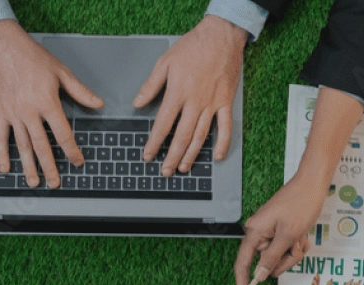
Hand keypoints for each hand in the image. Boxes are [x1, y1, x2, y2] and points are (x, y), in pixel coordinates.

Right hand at [0, 20, 103, 188]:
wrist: (5, 47)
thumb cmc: (32, 57)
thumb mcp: (61, 72)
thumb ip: (80, 91)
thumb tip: (98, 103)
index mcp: (47, 103)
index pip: (63, 134)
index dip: (72, 151)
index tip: (78, 161)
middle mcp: (30, 112)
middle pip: (42, 146)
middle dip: (49, 167)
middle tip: (55, 184)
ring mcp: (14, 114)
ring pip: (22, 146)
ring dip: (28, 166)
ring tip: (34, 182)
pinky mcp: (2, 113)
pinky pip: (1, 137)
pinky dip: (2, 154)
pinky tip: (5, 168)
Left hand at [135, 15, 244, 176]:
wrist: (221, 35)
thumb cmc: (193, 46)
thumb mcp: (165, 62)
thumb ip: (151, 85)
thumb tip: (137, 103)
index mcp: (178, 93)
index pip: (163, 124)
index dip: (154, 143)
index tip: (148, 155)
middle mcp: (195, 102)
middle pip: (181, 136)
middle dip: (171, 156)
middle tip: (165, 171)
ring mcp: (212, 104)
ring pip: (201, 136)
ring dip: (191, 154)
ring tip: (183, 168)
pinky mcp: (226, 102)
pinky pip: (225, 127)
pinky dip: (222, 144)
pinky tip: (216, 156)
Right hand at [234, 172, 318, 284]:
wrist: (313, 184)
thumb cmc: (300, 204)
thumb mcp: (288, 235)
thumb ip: (272, 258)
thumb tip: (259, 276)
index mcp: (255, 232)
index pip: (243, 264)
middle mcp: (259, 233)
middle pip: (267, 262)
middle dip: (285, 259)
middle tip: (296, 245)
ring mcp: (269, 232)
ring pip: (280, 257)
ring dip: (293, 252)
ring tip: (301, 236)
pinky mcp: (279, 231)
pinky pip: (286, 248)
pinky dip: (296, 245)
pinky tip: (302, 234)